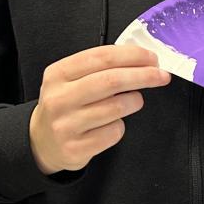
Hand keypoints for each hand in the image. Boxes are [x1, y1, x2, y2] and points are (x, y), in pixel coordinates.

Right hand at [29, 45, 170, 174]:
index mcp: (58, 74)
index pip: (101, 57)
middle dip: (143, 75)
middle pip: (112, 80)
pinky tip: (112, 123)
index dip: (132, 55)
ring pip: (116, 107)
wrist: (42, 140)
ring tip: (134, 100)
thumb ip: (100, 66)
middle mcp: (59, 98)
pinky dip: (121, 125)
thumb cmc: (66, 104)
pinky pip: (114, 132)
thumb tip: (140, 59)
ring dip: (134, 101)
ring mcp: (66, 125)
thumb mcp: (71, 78)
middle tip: (160, 75)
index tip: (151, 58)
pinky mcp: (76, 148)